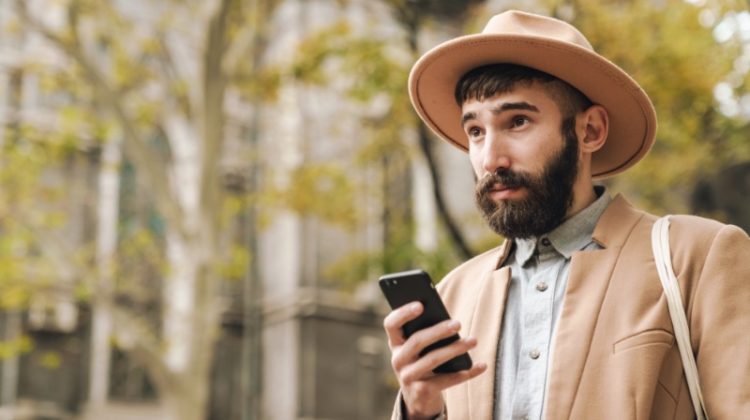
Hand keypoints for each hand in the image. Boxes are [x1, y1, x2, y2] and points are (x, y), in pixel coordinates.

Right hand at [383, 301, 486, 418]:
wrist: (419, 399)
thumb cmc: (423, 363)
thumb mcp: (419, 349)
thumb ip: (427, 332)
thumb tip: (449, 320)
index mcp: (396, 343)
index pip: (391, 324)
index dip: (403, 313)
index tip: (421, 305)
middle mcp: (398, 359)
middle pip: (416, 341)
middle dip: (438, 331)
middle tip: (458, 324)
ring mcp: (408, 377)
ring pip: (433, 359)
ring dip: (455, 349)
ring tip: (473, 340)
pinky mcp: (422, 391)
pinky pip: (447, 380)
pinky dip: (466, 372)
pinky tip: (481, 365)